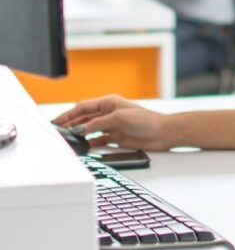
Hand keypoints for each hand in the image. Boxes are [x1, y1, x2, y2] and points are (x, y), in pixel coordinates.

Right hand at [52, 95, 170, 150]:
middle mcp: (108, 113)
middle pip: (83, 118)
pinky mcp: (115, 137)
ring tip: (67, 140)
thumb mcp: (119, 119)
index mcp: (109, 103)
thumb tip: (79, 129)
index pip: (83, 107)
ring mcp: (111, 125)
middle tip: (57, 132)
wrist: (161, 133)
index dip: (69, 114)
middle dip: (70, 124)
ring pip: (89, 129)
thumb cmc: (146, 120)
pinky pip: (98, 140)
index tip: (57, 121)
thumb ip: (98, 124)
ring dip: (79, 134)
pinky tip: (82, 147)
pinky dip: (89, 143)